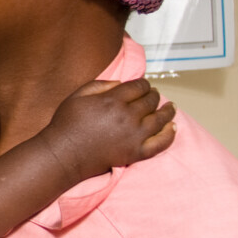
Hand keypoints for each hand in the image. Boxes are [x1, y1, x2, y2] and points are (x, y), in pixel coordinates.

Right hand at [41, 77, 175, 180]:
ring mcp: (134, 136)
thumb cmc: (67, 124)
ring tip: (171, 107)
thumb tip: (121, 84)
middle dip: (154, 95)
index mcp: (113, 100)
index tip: (143, 86)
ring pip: (159, 119)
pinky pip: (160, 143)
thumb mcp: (78, 95)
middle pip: (150, 101)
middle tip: (155, 95)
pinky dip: (169, 134)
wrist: (64, 154)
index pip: (139, 87)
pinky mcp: (136, 153)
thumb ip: (100, 85)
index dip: (143, 84)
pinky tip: (173, 128)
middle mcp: (127, 116)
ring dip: (167, 111)